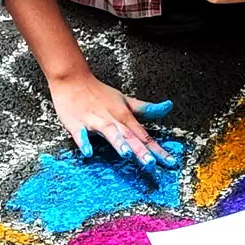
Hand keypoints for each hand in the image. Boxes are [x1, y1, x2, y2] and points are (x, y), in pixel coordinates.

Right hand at [48, 74, 175, 166]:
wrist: (72, 79)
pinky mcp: (77, 123)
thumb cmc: (99, 93)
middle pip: (130, 136)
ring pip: (109, 132)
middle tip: (151, 164)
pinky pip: (80, 135)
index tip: (171, 163)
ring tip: (127, 154)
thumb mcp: (126, 100)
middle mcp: (112, 119)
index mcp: (125, 116)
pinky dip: (84, 142)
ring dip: (118, 143)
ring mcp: (95, 121)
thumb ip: (146, 108)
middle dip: (141, 150)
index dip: (158, 149)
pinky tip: (88, 152)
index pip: (144, 135)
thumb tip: (168, 106)